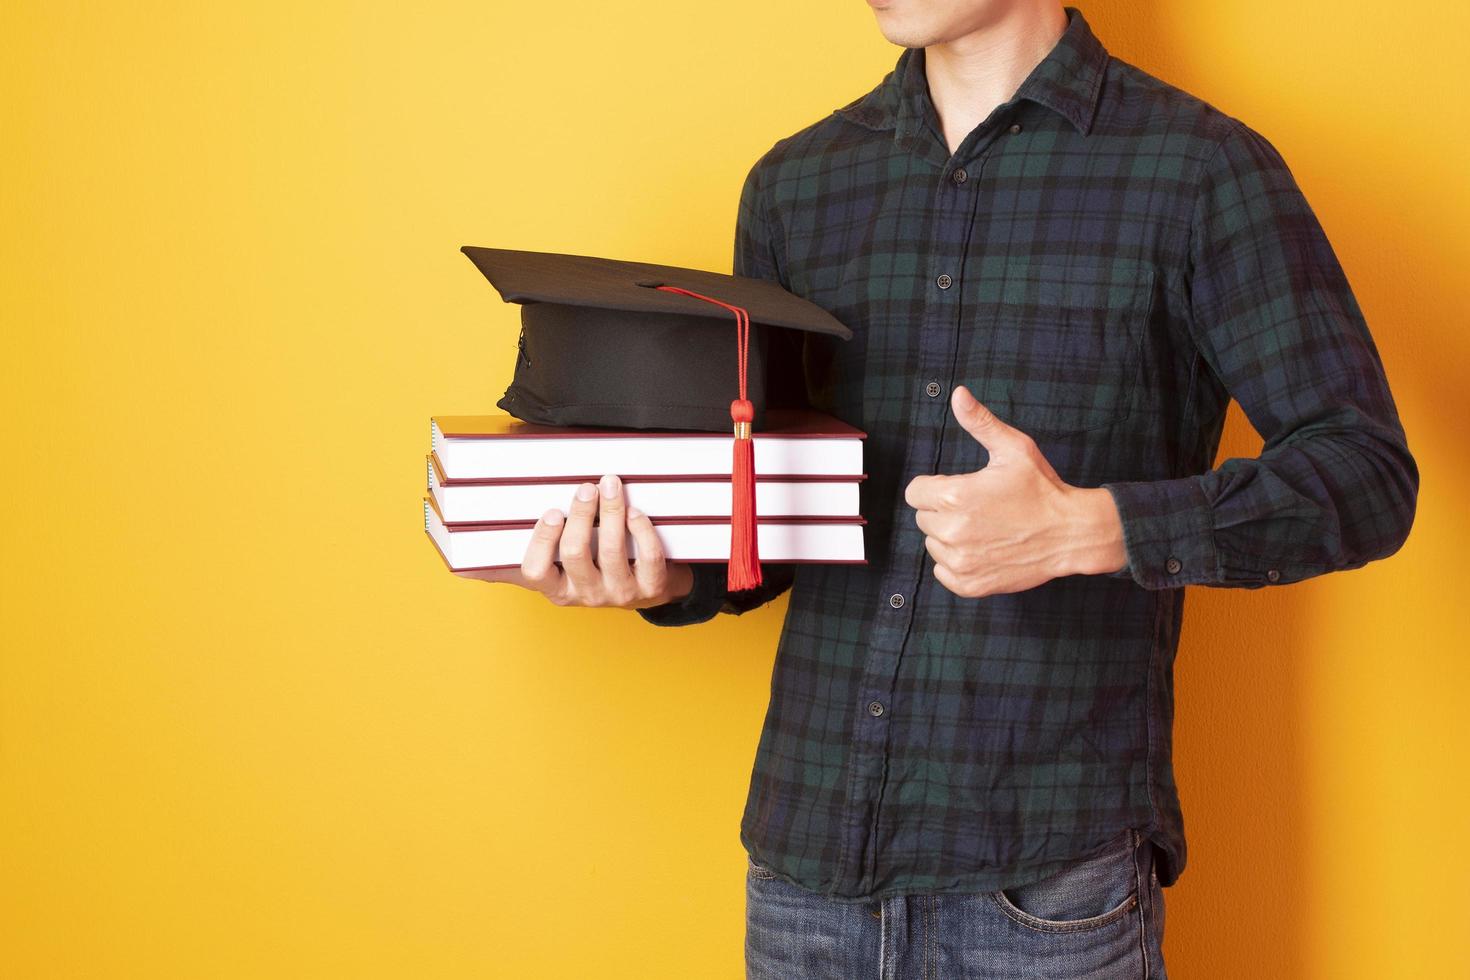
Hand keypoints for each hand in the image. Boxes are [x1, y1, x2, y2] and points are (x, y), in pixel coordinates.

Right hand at [453, 473, 695, 608]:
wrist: (649, 590)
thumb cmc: (593, 571)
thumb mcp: (553, 574)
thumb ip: (513, 566)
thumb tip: (463, 569)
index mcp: (556, 588)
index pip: (536, 572)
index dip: (542, 542)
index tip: (551, 512)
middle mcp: (585, 595)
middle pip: (576, 554)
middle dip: (581, 516)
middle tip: (586, 487)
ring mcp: (619, 594)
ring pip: (613, 552)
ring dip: (612, 513)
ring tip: (611, 485)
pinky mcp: (652, 589)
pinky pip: (648, 558)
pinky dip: (643, 531)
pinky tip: (635, 511)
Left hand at [903, 385, 1127, 597]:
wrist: (1071, 533)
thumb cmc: (1042, 489)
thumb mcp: (1013, 448)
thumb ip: (980, 422)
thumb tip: (958, 394)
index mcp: (955, 496)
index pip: (915, 493)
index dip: (935, 488)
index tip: (960, 488)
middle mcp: (952, 531)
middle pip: (924, 518)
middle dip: (944, 511)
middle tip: (979, 508)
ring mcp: (960, 561)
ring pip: (933, 545)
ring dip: (951, 538)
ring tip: (985, 529)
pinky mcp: (970, 584)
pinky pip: (942, 573)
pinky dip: (957, 564)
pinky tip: (982, 550)